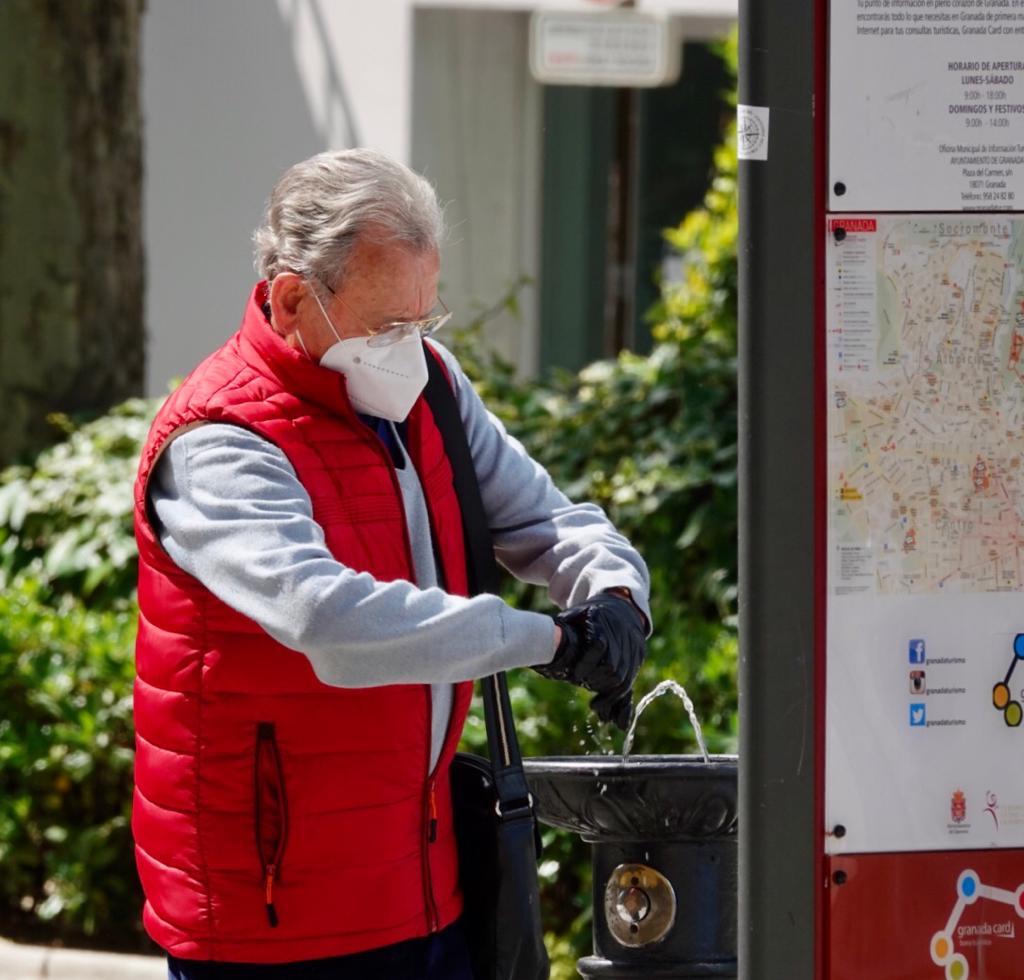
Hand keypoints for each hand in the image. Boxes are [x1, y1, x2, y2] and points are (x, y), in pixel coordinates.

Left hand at [536, 592, 646, 729]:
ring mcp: (633, 648)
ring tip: (596, 707)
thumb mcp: (573, 617)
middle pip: (613, 667)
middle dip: (596, 682)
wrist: (620, 606)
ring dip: (609, 697)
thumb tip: (540, 652)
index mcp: (602, 620)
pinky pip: (632, 685)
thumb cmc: (589, 615)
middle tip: (584, 686)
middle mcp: (622, 634)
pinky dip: (623, 705)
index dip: (587, 663)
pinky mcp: (638, 659)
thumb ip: (559, 635)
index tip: (576, 675)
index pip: (599, 645)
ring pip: (624, 679)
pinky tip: (614, 719)